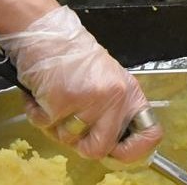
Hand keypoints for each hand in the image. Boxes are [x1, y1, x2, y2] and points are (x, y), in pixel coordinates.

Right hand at [0, 6, 159, 162]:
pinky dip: (37, 114)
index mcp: (129, 93)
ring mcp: (90, 100)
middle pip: (100, 148)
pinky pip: (46, 125)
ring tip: (54, 99)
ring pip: (69, 139)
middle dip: (79, 144)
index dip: (133, 151)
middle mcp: (115, 97)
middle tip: (68, 125)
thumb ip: (112, 111)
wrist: (48, 34)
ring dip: (55, 125)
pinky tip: (40, 94)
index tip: (116, 152)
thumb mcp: (106, 81)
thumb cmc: (72, 58)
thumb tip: (111, 147)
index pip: (149, 133)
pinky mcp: (63, 100)